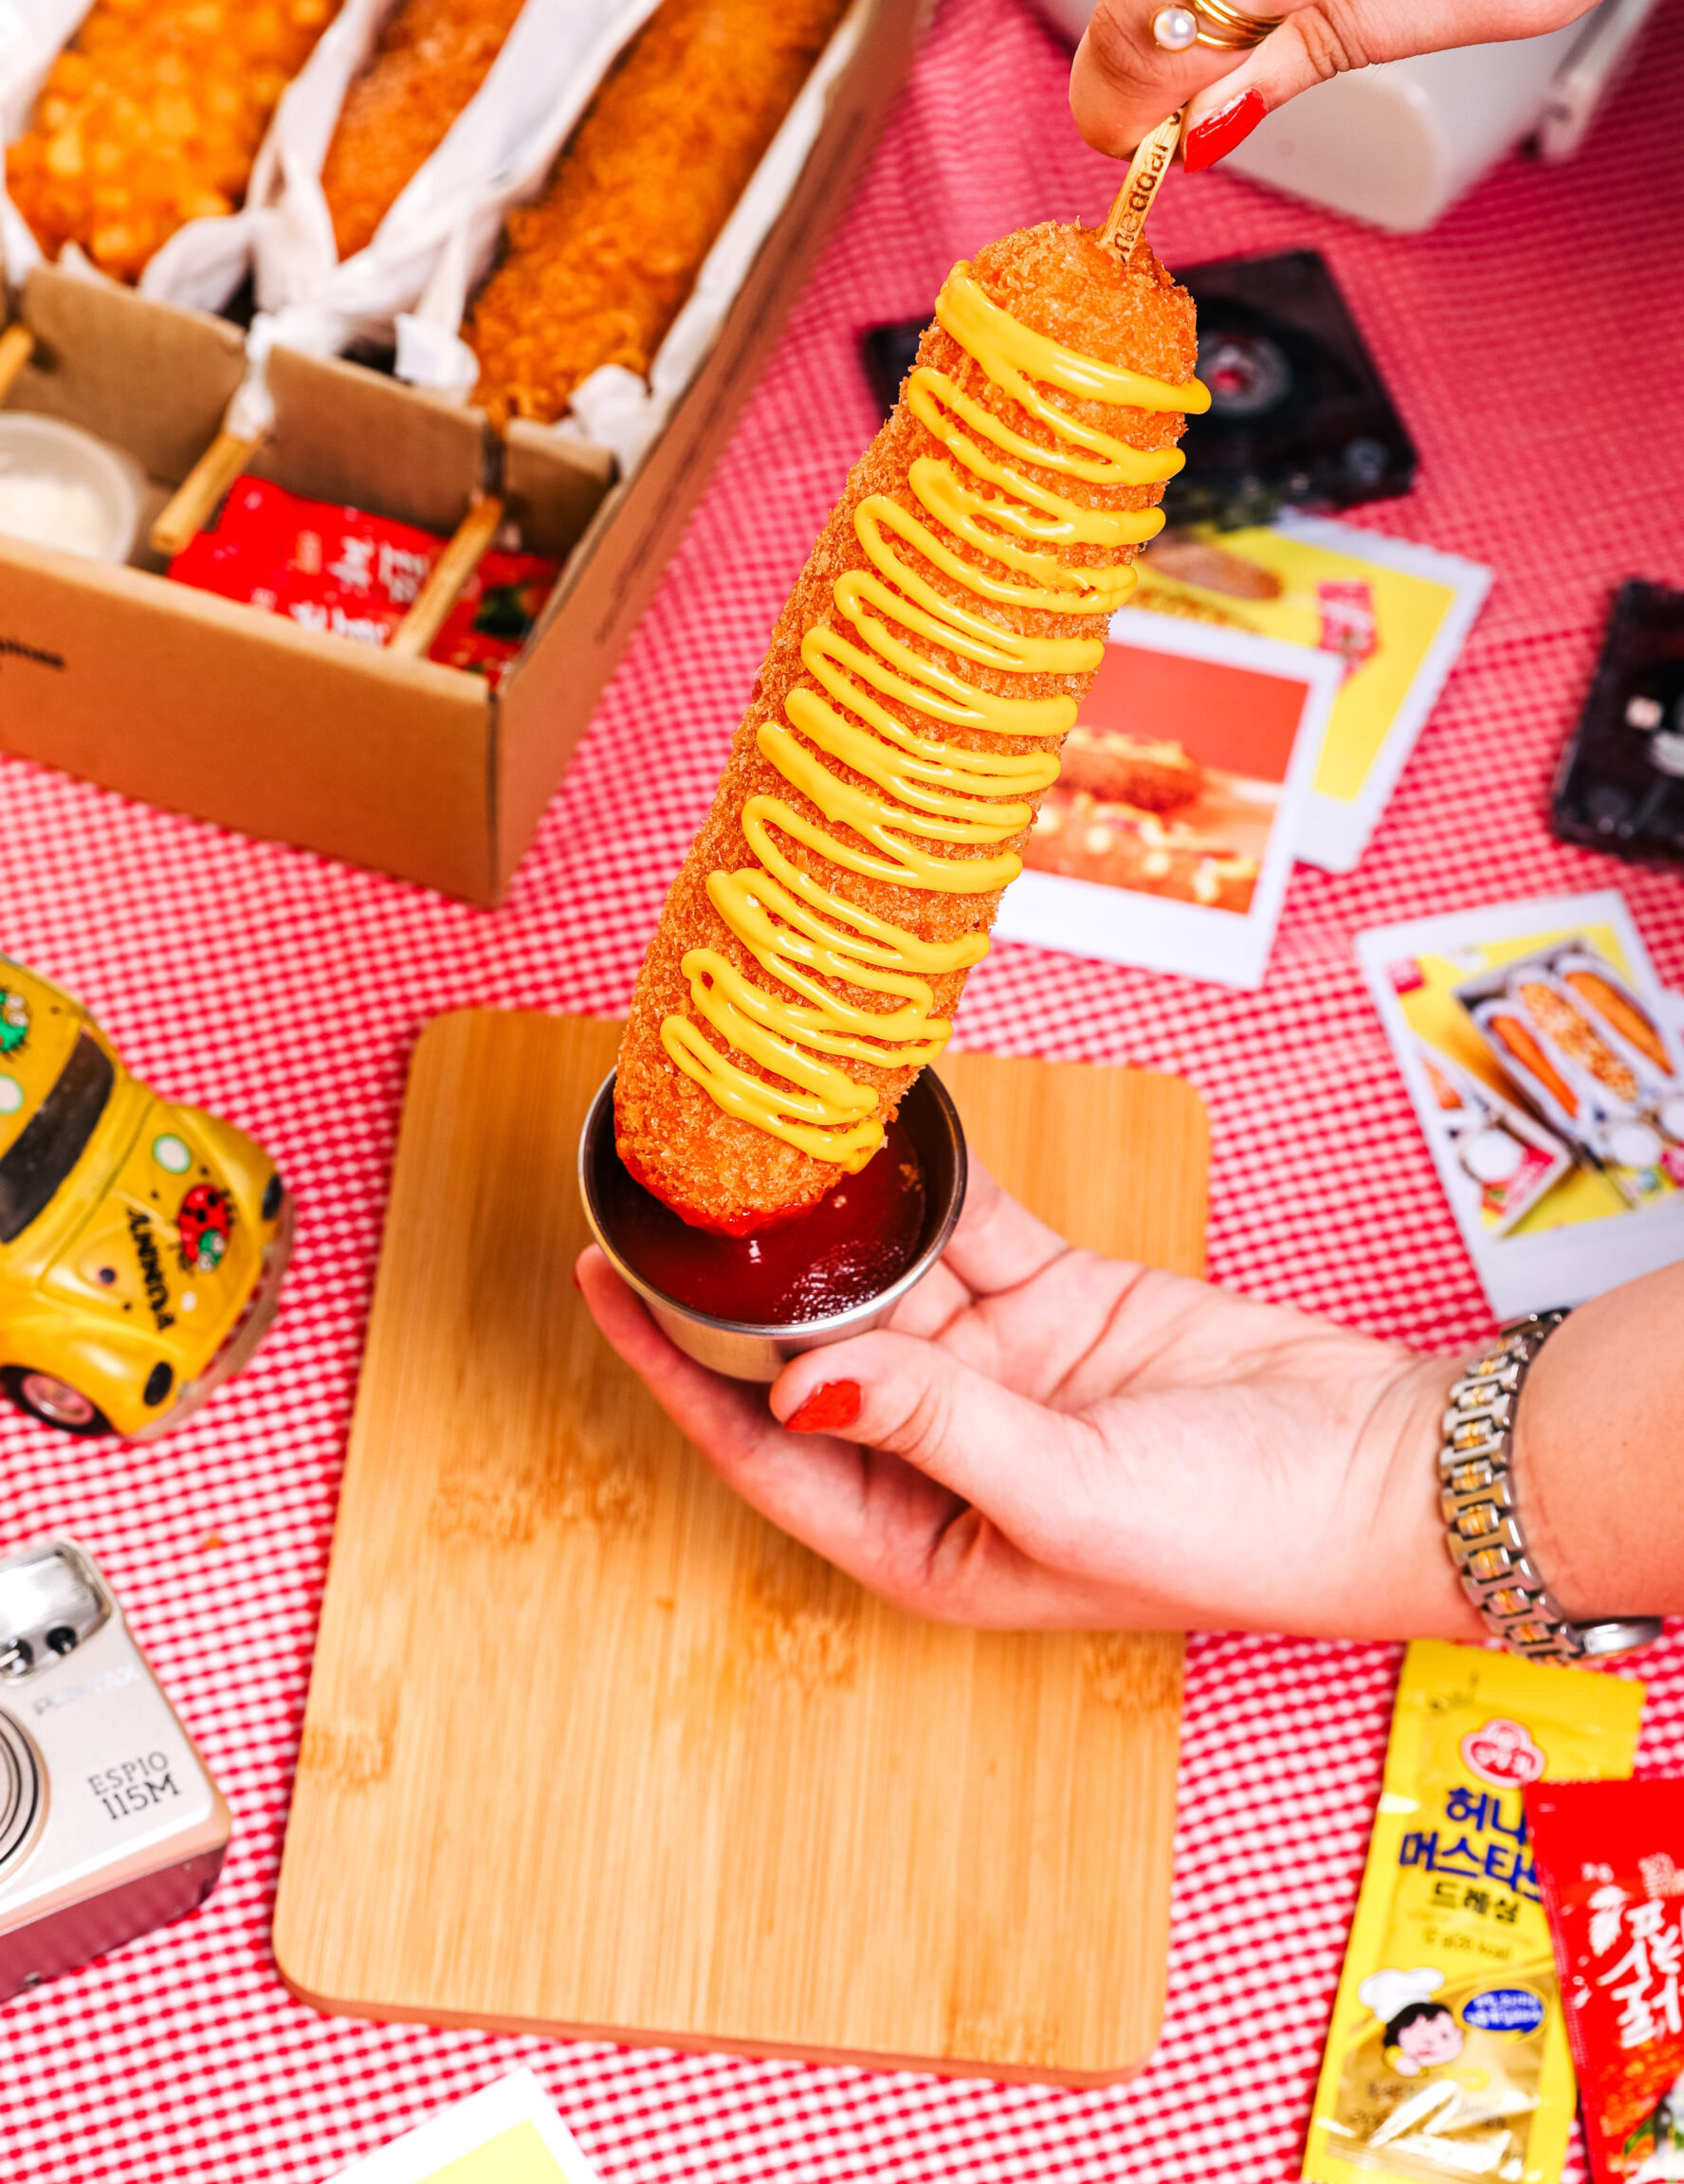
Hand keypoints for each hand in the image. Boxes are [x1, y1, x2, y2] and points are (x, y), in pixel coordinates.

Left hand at [578, 1159, 1479, 1639]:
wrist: (1379, 1470)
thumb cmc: (1236, 1532)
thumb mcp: (1064, 1493)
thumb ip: (932, 1425)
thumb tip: (804, 1380)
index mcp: (922, 1536)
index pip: (764, 1446)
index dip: (677, 1370)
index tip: (605, 1287)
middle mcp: (944, 1454)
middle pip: (812, 1354)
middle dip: (744, 1286)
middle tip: (671, 1194)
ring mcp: (1001, 1372)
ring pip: (887, 1281)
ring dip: (833, 1225)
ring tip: (758, 1148)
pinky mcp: (1058, 1303)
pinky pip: (972, 1232)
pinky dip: (929, 1184)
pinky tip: (879, 1129)